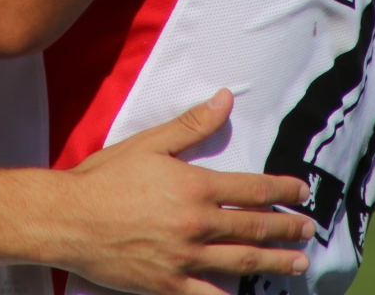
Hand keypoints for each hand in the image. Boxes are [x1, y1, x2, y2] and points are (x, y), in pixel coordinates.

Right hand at [46, 90, 313, 294]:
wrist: (66, 219)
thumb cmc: (104, 178)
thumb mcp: (148, 144)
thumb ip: (191, 125)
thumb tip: (225, 99)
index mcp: (194, 186)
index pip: (253, 189)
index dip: (284, 190)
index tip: (303, 192)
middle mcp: (195, 224)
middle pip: (254, 227)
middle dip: (287, 228)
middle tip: (309, 228)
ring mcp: (183, 258)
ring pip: (241, 262)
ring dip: (274, 261)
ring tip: (298, 262)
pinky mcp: (167, 284)